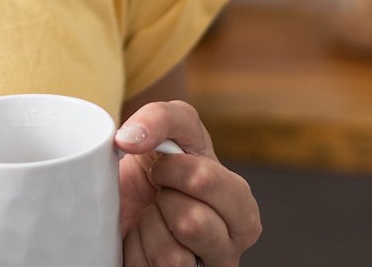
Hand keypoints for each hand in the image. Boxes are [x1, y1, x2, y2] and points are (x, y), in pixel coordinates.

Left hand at [114, 100, 260, 266]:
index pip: (202, 180)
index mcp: (241, 208)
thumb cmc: (160, 168)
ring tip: (154, 221)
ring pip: (170, 257)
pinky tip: (144, 243)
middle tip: (161, 196)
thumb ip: (160, 118)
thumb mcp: (172, 130)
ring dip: (148, 229)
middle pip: (191, 222)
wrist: (130, 202)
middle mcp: (231, 249)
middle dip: (163, 200)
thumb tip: (130, 138)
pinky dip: (135, 252)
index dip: (170, 167)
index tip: (164, 168)